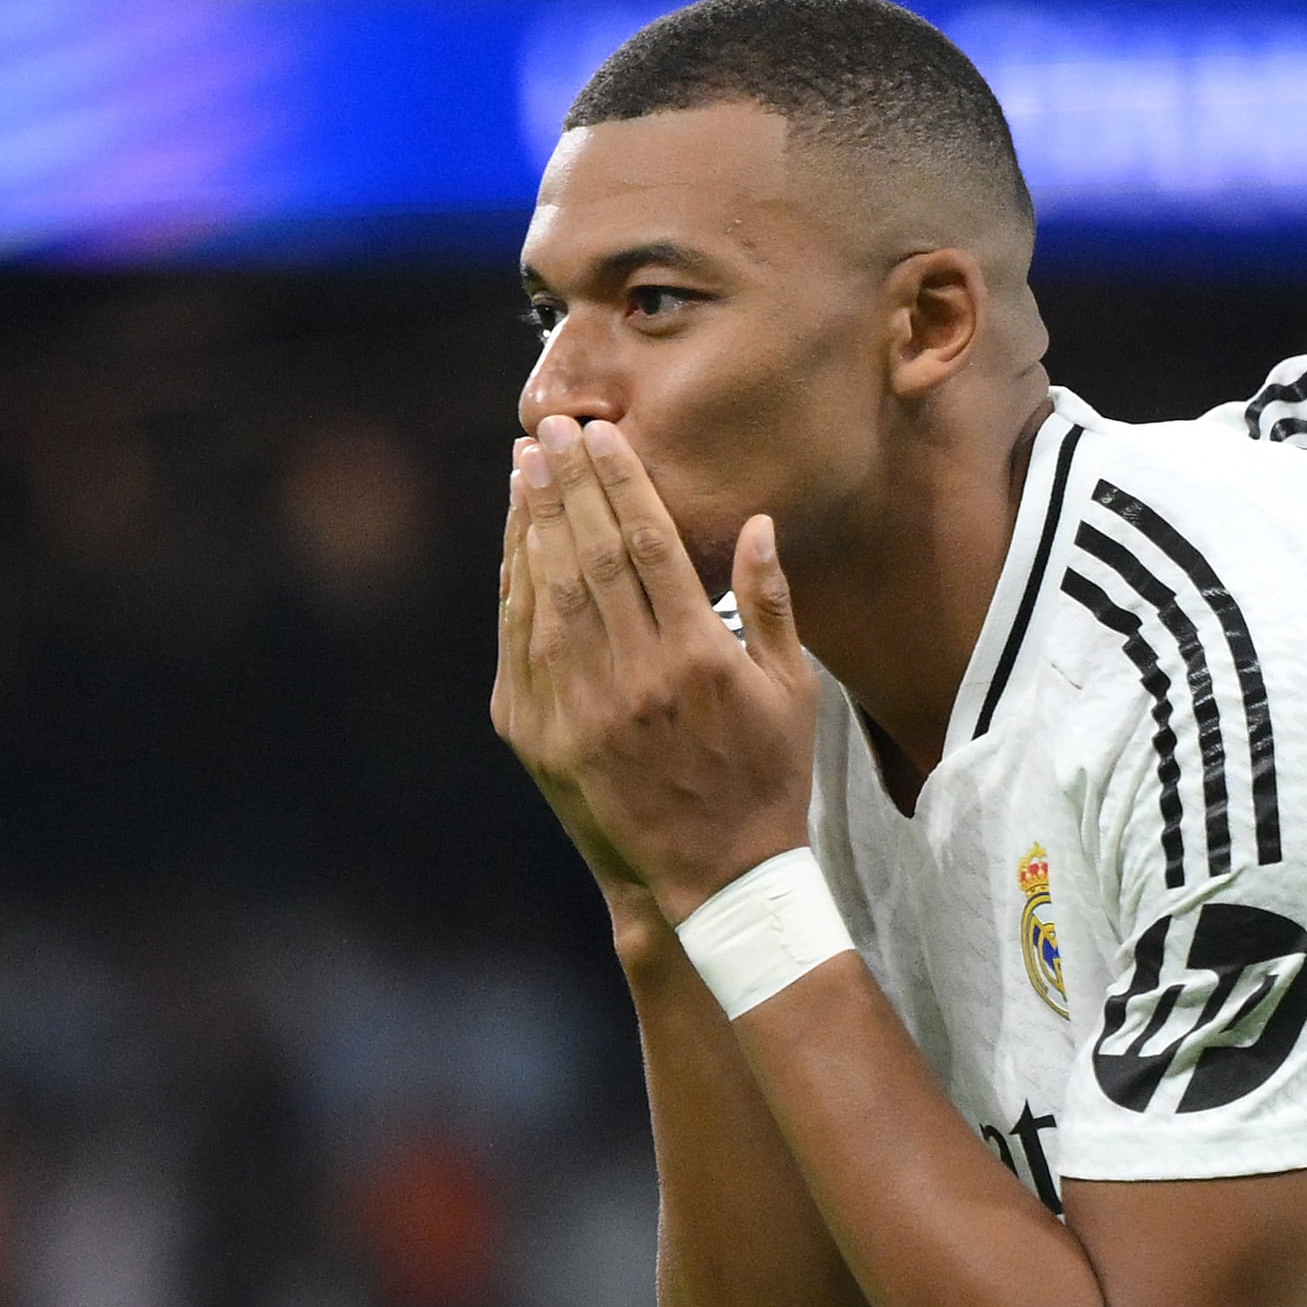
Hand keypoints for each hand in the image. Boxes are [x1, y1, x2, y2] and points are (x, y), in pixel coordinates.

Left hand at [492, 415, 820, 918]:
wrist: (720, 878)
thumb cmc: (766, 777)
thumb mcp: (791, 689)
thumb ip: (769, 602)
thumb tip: (757, 522)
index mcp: (697, 657)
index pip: (648, 545)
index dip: (620, 483)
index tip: (601, 435)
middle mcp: (636, 677)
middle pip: (590, 555)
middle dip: (568, 484)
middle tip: (550, 429)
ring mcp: (583, 708)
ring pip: (549, 593)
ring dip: (532, 523)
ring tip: (525, 468)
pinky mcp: (547, 737)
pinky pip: (523, 645)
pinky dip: (516, 587)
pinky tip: (516, 545)